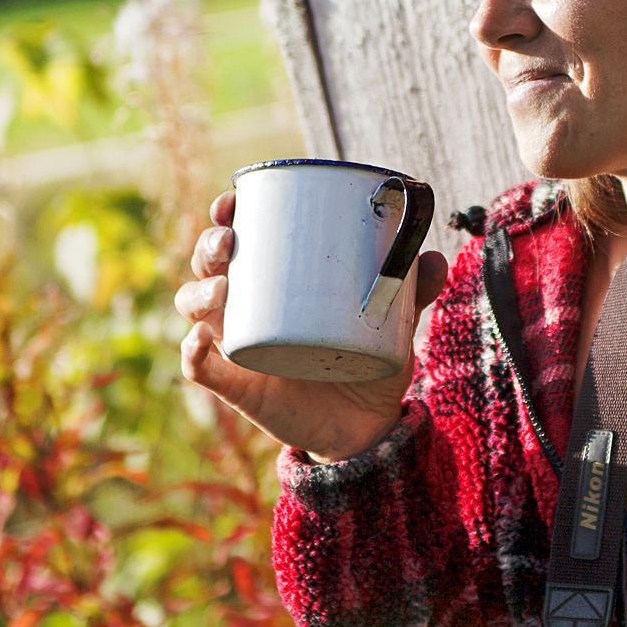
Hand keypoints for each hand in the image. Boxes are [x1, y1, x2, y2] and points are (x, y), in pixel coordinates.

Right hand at [175, 189, 449, 459]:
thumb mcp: (392, 323)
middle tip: (230, 241)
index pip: (240, 237)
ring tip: (224, 291)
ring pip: (194, 308)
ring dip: (199, 293)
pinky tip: (202, 339)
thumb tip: (435, 257)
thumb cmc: (365, 360)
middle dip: (209, 244)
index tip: (235, 200)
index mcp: (275, 280)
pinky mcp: (237, 385)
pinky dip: (192, 352)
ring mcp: (237, 344)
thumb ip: (411, 290)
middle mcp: (247, 307)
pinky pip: (199, 367)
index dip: (227, 214)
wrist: (364, 426)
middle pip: (208, 265)